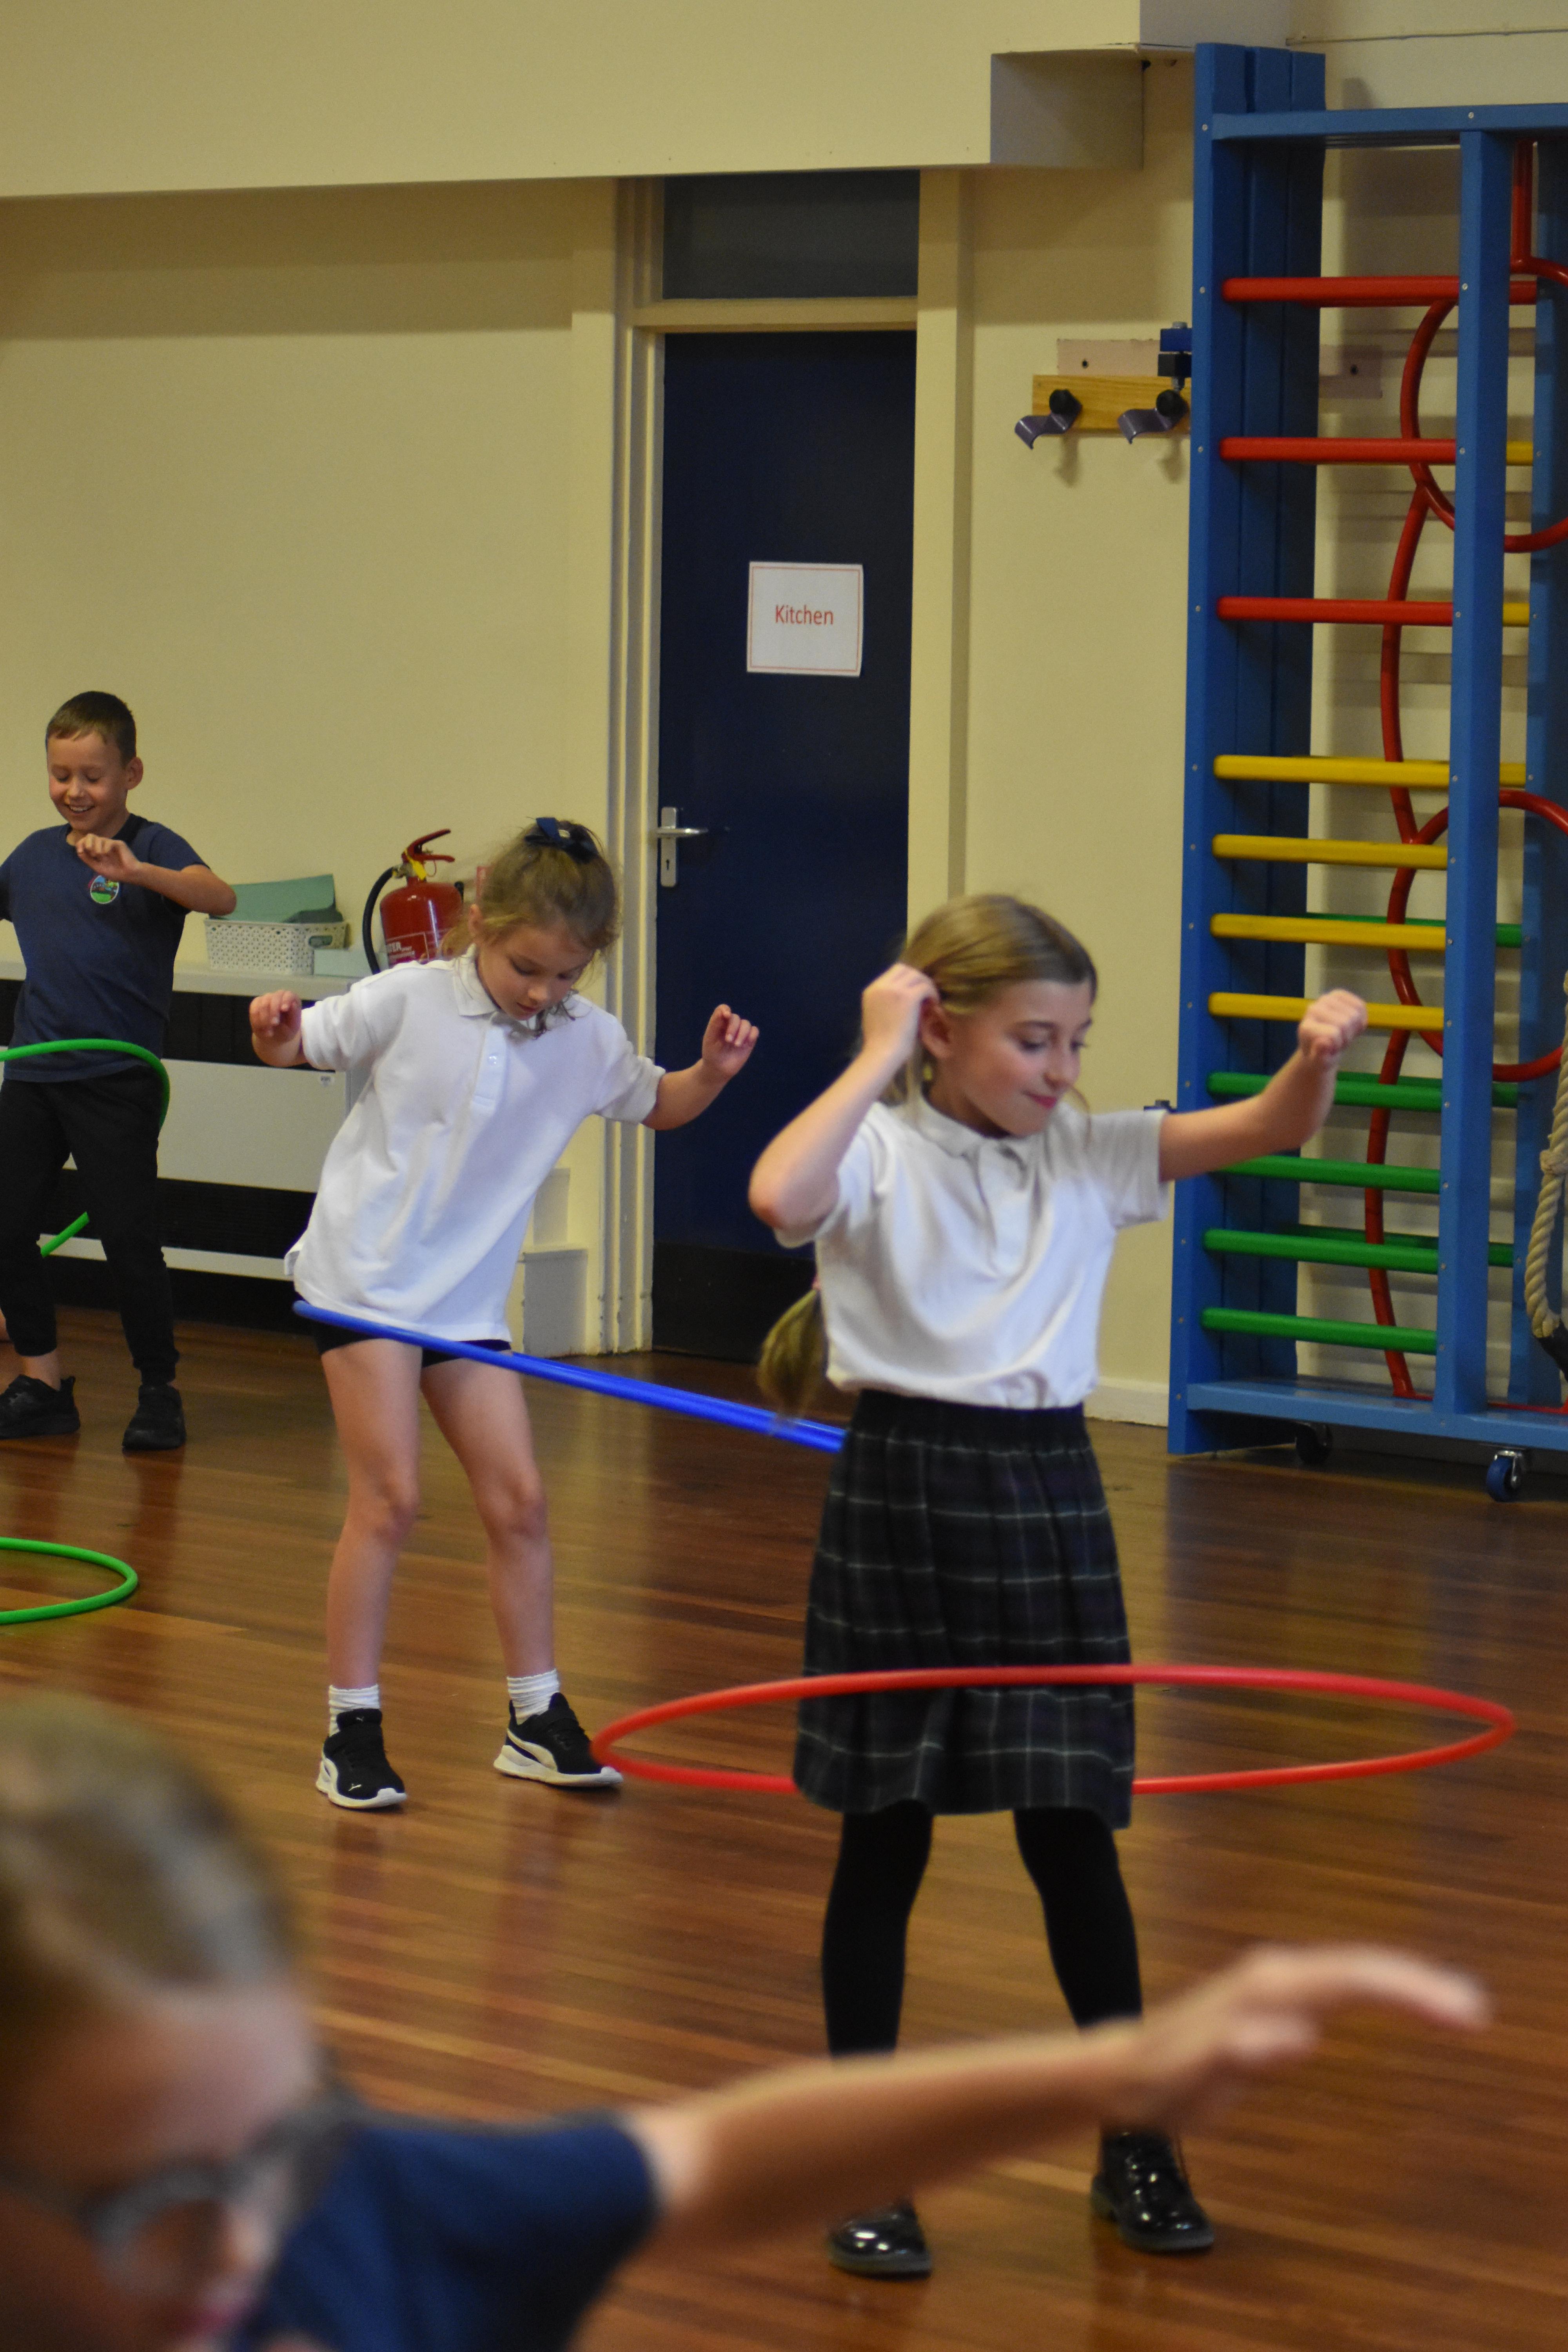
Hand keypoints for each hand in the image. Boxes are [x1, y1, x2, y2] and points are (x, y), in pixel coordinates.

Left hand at [74, 832, 139, 881]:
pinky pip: (107, 842)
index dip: (80, 844)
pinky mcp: (118, 843)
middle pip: (90, 836)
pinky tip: (109, 855)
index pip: (85, 841)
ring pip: (98, 839)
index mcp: (97, 850)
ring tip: (102, 857)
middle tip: (92, 854)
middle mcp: (103, 845)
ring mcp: (110, 844)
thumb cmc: (115, 872)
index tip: (80, 851)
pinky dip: (105, 849)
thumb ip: (87, 859)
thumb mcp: (97, 867)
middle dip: (87, 844)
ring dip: (96, 849)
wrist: (129, 875)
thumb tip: (79, 850)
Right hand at [250, 990, 303, 1044]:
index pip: (289, 995)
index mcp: (291, 999)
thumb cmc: (287, 1030)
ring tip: (269, 1032)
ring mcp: (266, 998)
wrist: (275, 1036)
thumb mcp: (294, 1027)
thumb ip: (294, 1015)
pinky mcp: (256, 1003)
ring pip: (263, 1004)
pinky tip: (262, 1030)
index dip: (286, 1000)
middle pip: (274, 998)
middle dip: (273, 1012)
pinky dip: (257, 1021)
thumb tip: (293, 1004)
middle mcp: (278, 996)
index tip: (284, 1009)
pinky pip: (254, 1010)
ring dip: (265, 1019)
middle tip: (274, 1024)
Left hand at [700, 1005, 758, 1082]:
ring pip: (746, 1024)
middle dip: (733, 1027)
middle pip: (736, 1017)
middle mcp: (730, 1025)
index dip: (726, 1010)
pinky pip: (755, 1031)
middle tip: (728, 1040)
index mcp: (719, 1022)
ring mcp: (740, 1032)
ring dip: (742, 1033)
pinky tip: (745, 1044)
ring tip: (736, 1045)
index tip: (726, 1016)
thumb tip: (724, 1011)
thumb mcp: (710, 1038)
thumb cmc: (711, 1052)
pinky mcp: (749, 1040)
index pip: (723, 1009)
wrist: (718, 1068)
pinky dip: (752, 1035)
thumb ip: (715, 1023)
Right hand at [860, 964, 937, 1065]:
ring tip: (932, 1000)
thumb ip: (887, 1001)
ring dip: (926, 985)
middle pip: (905, 968)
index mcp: (872, 990)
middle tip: (926, 993)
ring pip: (917, 975)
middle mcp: (881, 986)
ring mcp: (893, 990)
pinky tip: (935, 1005)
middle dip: (917, 978)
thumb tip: (906, 995)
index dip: (908, 979)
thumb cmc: (880, 1042)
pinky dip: (932, 993)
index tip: (916, 991)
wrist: (881, 1053)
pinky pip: (925, 987)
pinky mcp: (907, 997)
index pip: (893, 972)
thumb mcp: (878, 1015)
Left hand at [1117, 1943, 1486, 2133]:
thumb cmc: (1162, 2080)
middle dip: (1418, 1984)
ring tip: (1456, 2005)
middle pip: (1360, 1968)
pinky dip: (1378, 1990)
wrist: (1124, 2071)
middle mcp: (1275, 1973)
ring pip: (1353, 1972)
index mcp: (1266, 1987)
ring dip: (1404, 1984)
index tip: (1454, 2011)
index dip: (1405, 1990)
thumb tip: (1295, 2036)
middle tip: (1473, 2011)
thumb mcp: (1196, 2079)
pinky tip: (1403, 2001)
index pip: (1350, 1977)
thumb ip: (1239, 2055)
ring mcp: (1276, 1982)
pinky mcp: (1277, 1997)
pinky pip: (1339, 1986)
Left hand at [1298, 989, 1366, 1064]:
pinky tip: (1352, 1025)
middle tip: (1339, 1041)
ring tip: (1343, 1034)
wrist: (1323, 1044)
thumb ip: (1320, 1056)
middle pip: (1345, 1023)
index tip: (1331, 1049)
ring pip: (1355, 1015)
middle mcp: (1313, 1009)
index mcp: (1306, 1027)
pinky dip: (1361, 1019)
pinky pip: (1360, 1006)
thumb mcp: (1320, 1063)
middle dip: (1347, 1037)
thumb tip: (1324, 1043)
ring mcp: (1326, 1000)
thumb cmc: (1321, 1055)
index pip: (1333, 1034)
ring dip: (1354, 1029)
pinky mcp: (1338, 995)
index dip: (1338, 1045)